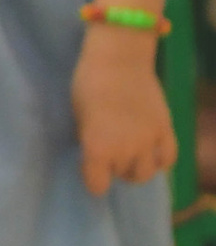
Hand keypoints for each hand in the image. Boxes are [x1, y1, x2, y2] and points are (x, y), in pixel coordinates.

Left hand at [73, 26, 176, 197]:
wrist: (119, 59)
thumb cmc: (88, 84)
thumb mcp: (78, 117)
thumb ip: (89, 140)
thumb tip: (94, 153)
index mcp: (98, 149)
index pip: (98, 187)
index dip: (93, 179)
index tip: (90, 168)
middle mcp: (125, 150)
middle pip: (120, 176)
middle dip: (112, 168)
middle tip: (108, 152)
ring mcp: (148, 141)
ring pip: (146, 173)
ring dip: (136, 168)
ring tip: (129, 155)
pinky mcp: (165, 129)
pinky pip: (168, 158)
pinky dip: (160, 160)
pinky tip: (151, 152)